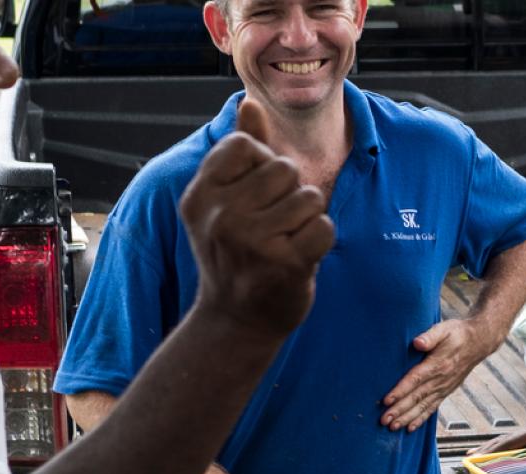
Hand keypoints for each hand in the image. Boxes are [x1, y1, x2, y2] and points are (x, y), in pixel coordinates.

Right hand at [180, 98, 334, 336]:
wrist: (235, 321)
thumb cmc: (235, 253)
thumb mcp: (225, 200)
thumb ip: (240, 148)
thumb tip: (249, 99)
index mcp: (200, 194)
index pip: (246, 144)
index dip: (261, 164)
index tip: (252, 198)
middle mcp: (220, 216)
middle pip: (285, 168)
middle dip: (290, 193)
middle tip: (272, 227)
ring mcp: (251, 241)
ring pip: (310, 196)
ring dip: (307, 219)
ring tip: (284, 243)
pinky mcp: (284, 265)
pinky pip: (325, 227)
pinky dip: (321, 241)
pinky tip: (300, 257)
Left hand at [381, 319, 499, 431]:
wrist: (478, 342)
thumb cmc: (457, 334)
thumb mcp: (444, 329)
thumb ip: (430, 336)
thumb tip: (417, 343)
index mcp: (437, 364)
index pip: (415, 379)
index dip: (400, 391)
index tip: (386, 401)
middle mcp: (440, 380)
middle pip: (417, 397)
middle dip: (400, 410)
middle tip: (384, 420)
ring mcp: (444, 388)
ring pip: (423, 406)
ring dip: (407, 418)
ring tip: (393, 427)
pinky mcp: (446, 392)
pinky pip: (432, 408)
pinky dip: (420, 419)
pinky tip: (410, 428)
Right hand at [470, 423, 525, 455]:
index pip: (509, 442)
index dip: (494, 449)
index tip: (481, 456)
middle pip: (501, 441)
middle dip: (485, 449)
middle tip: (470, 458)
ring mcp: (525, 434)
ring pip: (502, 441)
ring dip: (486, 448)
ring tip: (472, 455)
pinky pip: (507, 443)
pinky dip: (495, 448)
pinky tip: (486, 453)